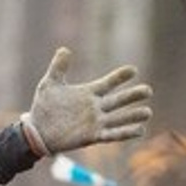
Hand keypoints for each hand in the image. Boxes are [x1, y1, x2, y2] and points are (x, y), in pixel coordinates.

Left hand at [22, 46, 151, 156]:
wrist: (37, 131)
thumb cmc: (43, 108)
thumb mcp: (49, 84)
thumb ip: (58, 68)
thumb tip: (64, 49)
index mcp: (88, 93)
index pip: (108, 83)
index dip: (120, 77)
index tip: (133, 70)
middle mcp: (95, 107)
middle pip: (119, 100)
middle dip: (133, 96)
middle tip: (148, 90)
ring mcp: (95, 122)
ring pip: (119, 118)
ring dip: (133, 116)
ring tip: (148, 112)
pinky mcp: (92, 136)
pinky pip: (112, 135)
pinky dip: (125, 133)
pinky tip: (140, 130)